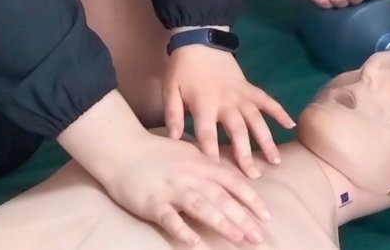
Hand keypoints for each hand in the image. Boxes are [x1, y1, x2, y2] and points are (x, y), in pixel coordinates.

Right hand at [62, 91, 271, 246]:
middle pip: (222, 198)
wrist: (122, 149)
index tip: (267, 216)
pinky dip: (183, 231)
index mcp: (201, 164)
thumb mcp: (188, 152)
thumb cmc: (156, 152)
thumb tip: (230, 178)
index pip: (233, 182)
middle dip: (243, 218)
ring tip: (239, 238)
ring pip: (202, 207)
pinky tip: (196, 245)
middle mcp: (191, 176)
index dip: (251, 199)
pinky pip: (170, 219)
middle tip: (260, 237)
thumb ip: (209, 165)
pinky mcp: (152, 202)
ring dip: (222, 223)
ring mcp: (172, 189)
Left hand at [165, 42, 293, 178]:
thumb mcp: (170, 90)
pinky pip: (267, 100)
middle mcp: (226, 102)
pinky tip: (290, 125)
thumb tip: (174, 138)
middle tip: (254, 176)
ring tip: (275, 160)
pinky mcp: (250, 88)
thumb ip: (173, 114)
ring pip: (257, 120)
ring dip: (267, 140)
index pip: (207, 134)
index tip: (218, 174)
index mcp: (204, 103)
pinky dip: (280, 111)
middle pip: (238, 131)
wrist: (200, 40)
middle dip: (245, 154)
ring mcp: (241, 95)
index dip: (212, 154)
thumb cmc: (182, 69)